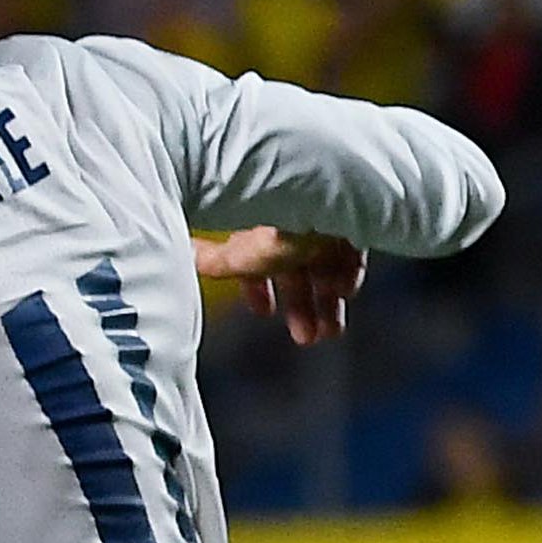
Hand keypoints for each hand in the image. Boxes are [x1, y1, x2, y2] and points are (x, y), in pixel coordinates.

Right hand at [194, 227, 363, 345]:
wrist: (326, 203)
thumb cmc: (280, 228)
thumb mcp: (241, 257)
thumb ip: (215, 264)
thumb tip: (186, 255)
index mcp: (258, 230)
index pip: (254, 261)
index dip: (256, 289)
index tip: (264, 312)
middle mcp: (290, 225)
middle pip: (295, 271)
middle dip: (299, 308)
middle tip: (305, 339)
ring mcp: (324, 224)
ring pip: (325, 268)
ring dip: (326, 304)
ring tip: (328, 333)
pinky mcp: (355, 223)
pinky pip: (352, 254)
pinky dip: (348, 276)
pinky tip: (345, 292)